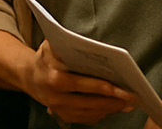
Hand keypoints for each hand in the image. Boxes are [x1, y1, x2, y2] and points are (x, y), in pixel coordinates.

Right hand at [21, 41, 136, 124]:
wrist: (29, 77)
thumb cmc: (44, 58)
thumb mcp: (49, 46)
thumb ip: (63, 43)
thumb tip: (83, 44)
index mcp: (54, 78)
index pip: (83, 85)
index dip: (104, 87)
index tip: (121, 88)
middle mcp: (57, 98)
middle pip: (91, 102)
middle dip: (113, 101)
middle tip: (132, 97)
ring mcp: (60, 110)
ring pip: (91, 113)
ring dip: (110, 109)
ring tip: (127, 103)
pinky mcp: (64, 117)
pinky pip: (87, 118)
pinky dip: (101, 114)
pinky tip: (112, 107)